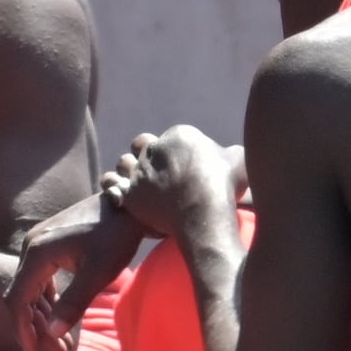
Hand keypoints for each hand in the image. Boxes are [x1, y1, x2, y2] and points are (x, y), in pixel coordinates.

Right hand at [5, 191, 146, 350]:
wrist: (128, 205)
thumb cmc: (116, 237)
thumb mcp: (98, 273)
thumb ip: (73, 303)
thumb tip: (52, 334)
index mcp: (38, 253)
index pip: (19, 298)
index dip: (23, 328)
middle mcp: (31, 246)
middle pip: (20, 295)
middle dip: (33, 327)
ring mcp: (37, 243)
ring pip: (28, 288)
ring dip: (39, 316)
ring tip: (59, 342)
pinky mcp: (47, 244)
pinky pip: (37, 278)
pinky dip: (45, 300)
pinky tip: (59, 316)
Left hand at [103, 127, 243, 235]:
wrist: (205, 215)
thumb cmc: (226, 187)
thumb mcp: (239, 160)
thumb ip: (230, 153)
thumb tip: (231, 154)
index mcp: (178, 135)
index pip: (170, 139)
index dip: (175, 153)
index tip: (182, 168)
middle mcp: (154, 148)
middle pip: (143, 146)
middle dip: (149, 156)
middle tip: (160, 174)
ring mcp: (139, 171)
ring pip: (124, 163)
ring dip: (129, 170)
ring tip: (140, 183)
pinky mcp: (129, 193)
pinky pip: (112, 186)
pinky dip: (115, 190)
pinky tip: (122, 196)